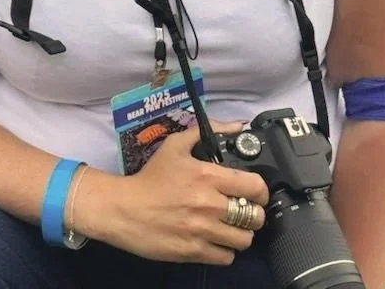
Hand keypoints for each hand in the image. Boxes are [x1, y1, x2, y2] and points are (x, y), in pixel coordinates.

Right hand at [77, 121, 268, 264]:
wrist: (123, 209)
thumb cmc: (150, 176)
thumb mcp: (175, 145)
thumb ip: (208, 131)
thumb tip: (238, 125)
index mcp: (208, 176)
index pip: (255, 187)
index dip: (261, 190)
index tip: (256, 192)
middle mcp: (209, 205)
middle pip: (255, 217)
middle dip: (254, 213)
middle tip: (245, 211)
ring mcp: (202, 231)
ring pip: (244, 240)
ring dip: (241, 233)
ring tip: (231, 227)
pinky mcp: (193, 252)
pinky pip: (226, 257)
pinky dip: (225, 250)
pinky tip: (217, 240)